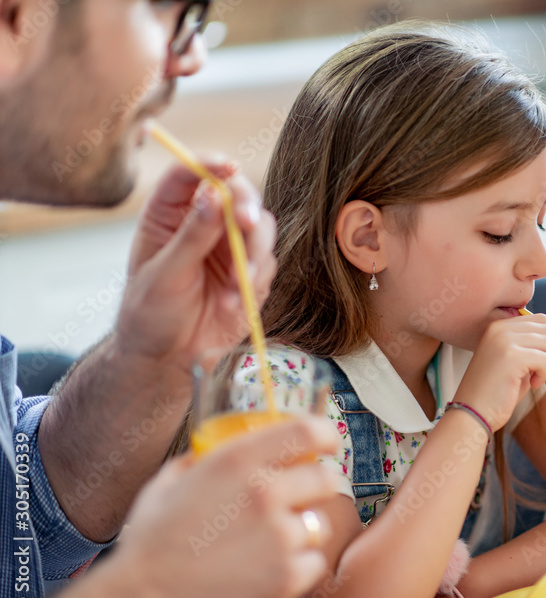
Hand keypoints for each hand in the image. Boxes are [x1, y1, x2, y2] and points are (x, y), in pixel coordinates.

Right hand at [110, 417, 345, 597]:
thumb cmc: (151, 542)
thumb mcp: (171, 481)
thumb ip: (204, 458)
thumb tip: (218, 446)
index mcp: (238, 461)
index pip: (308, 430)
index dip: (326, 435)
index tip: (328, 443)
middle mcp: (265, 492)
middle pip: (326, 478)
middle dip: (317, 487)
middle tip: (300, 499)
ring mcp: (281, 536)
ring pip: (319, 524)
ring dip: (302, 531)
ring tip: (267, 544)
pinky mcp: (289, 576)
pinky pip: (314, 562)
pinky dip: (298, 567)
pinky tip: (266, 571)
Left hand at [115, 160, 276, 370]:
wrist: (167, 357)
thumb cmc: (150, 312)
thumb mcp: (164, 273)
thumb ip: (191, 236)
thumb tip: (213, 196)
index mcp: (171, 214)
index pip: (192, 174)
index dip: (210, 164)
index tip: (226, 166)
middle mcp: (205, 223)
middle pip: (237, 193)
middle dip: (246, 207)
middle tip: (246, 223)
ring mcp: (231, 247)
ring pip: (261, 228)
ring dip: (253, 254)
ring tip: (235, 286)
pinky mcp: (251, 273)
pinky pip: (267, 264)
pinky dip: (254, 282)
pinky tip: (231, 303)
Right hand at [454, 313, 545, 430]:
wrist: (473, 415)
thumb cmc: (496, 396)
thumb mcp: (525, 371)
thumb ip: (544, 357)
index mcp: (499, 327)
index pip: (539, 319)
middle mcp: (500, 328)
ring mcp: (504, 339)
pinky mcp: (511, 355)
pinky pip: (545, 359)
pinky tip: (536, 386)